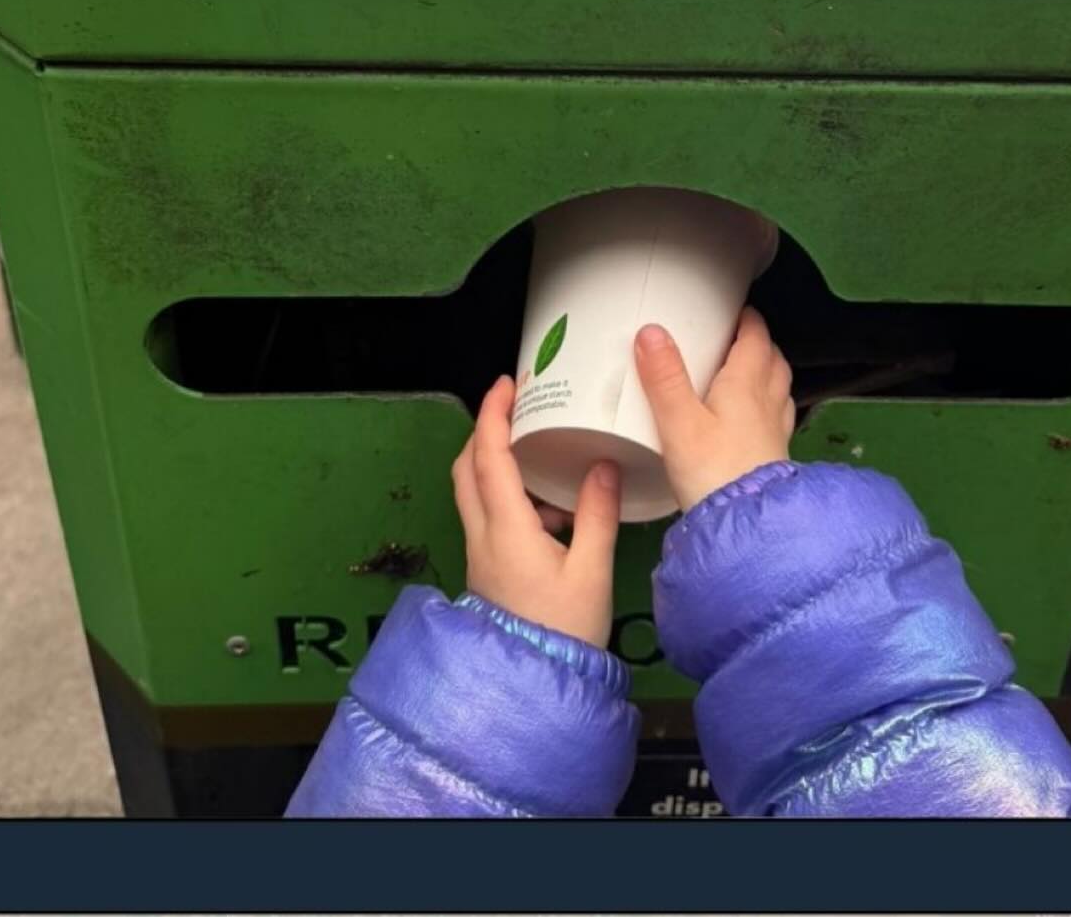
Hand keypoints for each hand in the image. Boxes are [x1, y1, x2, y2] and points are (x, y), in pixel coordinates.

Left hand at [452, 375, 621, 645]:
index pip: (488, 457)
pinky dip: (509, 496)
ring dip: (497, 464)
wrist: (534, 687)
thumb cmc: (562, 630)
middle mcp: (483, 535)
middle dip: (486, 430)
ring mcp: (481, 555)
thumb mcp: (591, 572)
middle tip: (516, 408)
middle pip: (466, 468)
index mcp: (506, 528)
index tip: (506, 384)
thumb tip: (604, 464)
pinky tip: (551, 511)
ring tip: (542, 458)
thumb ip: (598, 515)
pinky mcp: (488, 570)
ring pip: (474, 493)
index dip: (493, 415)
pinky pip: (489, 517)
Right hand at [635, 308, 795, 511]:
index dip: (749, 319)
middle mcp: (768, 403)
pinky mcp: (774, 459)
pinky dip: (767, 408)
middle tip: (736, 339)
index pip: (756, 337)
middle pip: (772, 360)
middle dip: (759, 344)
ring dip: (767, 374)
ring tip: (745, 374)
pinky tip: (750, 422)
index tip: (736, 310)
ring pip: (779, 389)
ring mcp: (775, 432)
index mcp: (747, 384)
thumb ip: (665, 378)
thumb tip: (651, 331)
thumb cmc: (714, 472)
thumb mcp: (679, 422)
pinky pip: (776, 420)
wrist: (748, 528)